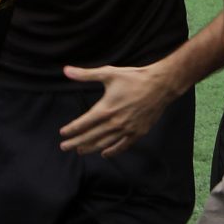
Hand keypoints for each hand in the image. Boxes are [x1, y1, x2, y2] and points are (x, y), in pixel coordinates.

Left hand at [58, 57, 188, 155]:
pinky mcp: (138, 132)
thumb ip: (85, 74)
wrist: (161, 85)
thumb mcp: (108, 73)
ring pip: (104, 143)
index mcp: (105, 109)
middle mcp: (114, 122)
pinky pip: (122, 146)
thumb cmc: (134, 78)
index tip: (62, 133)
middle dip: (75, 142)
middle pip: (90, 137)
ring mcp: (126, 129)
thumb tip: (66, 70)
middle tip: (64, 147)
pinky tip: (104, 153)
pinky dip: (112, 151)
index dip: (71, 130)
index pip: (82, 124)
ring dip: (90, 148)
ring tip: (80, 151)